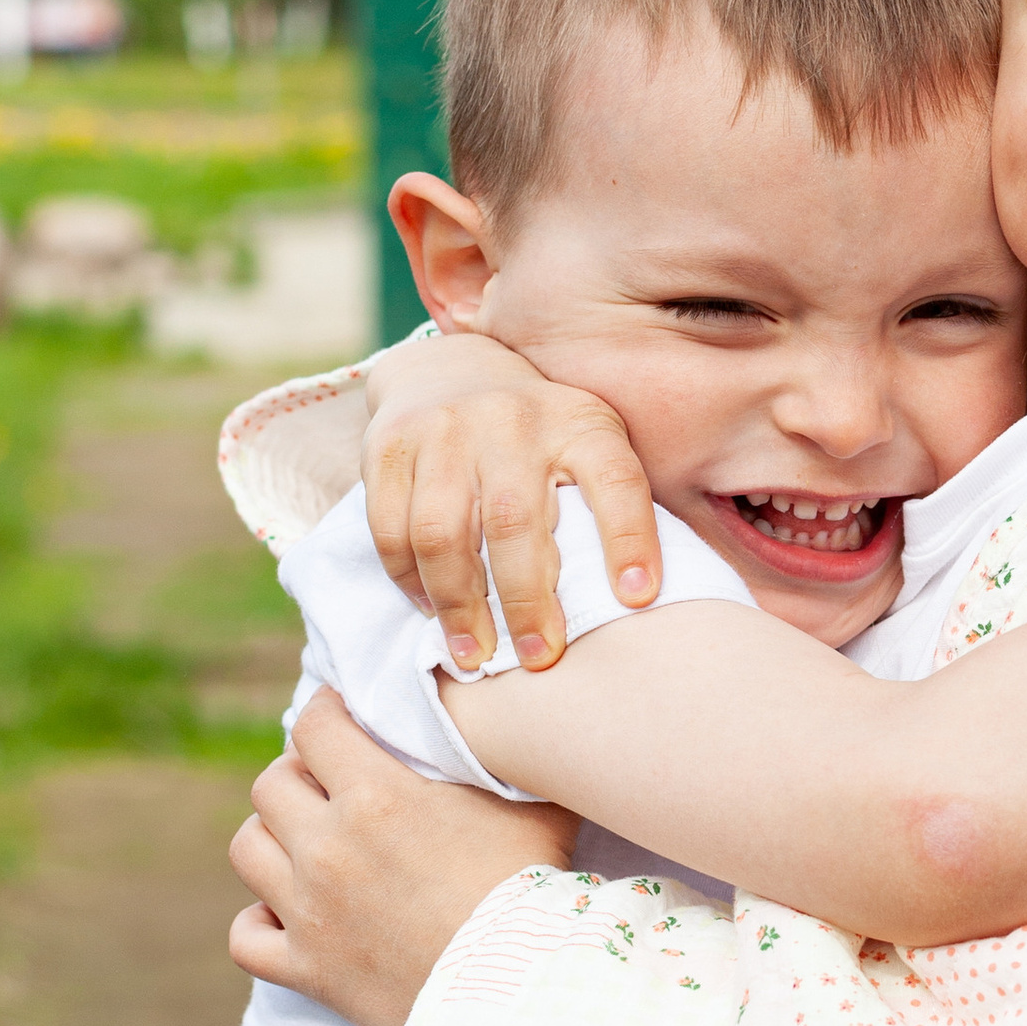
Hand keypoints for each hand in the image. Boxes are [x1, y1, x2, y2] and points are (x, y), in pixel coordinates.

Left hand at [227, 690, 578, 1025]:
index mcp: (376, 796)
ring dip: (270, 838)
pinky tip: (285, 913)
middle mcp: (329, 847)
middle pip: (270, 785)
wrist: (520, 993)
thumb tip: (515, 726)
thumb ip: (508, 759)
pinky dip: (257, 922)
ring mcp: (310, 911)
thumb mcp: (532, 805)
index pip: (315, 727)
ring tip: (302, 841)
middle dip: (297, 775)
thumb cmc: (532, 892)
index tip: (340, 716)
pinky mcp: (308, 969)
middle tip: (327, 784)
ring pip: (247, 849)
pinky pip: (245, 938)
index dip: (325, 712)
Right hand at [362, 376, 660, 673]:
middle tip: (537, 657)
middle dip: (526, 602)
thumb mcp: (589, 444)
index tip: (637, 598)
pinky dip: (409, 579)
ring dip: (458, 605)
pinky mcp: (389, 446)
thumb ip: (612, 504)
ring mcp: (444, 429)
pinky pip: (391, 528)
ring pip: (443, 533)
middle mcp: (512, 420)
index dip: (629, 539)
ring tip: (474, 654)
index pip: (614, 480)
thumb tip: (636, 601)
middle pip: (515, 521)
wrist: (450, 368)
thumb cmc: (540, 436)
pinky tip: (431, 610)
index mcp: (579, 423)